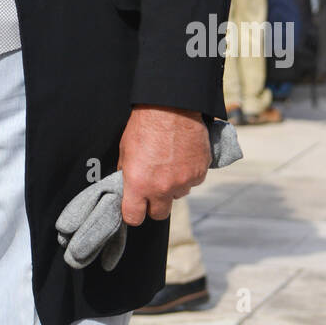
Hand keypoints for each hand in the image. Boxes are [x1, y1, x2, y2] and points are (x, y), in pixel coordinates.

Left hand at [117, 104, 210, 225]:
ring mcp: (183, 182)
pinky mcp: (199, 173)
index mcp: (138, 184)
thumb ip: (127, 173)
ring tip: (169, 163)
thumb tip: (127, 186)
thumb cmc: (145, 125)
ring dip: (173, 186)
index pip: (134, 217)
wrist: (172, 107)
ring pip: (178, 195)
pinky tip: (182, 157)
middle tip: (153, 187)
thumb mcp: (125, 150)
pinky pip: (192, 182)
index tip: (134, 206)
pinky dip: (187, 173)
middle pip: (159, 214)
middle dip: (155, 204)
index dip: (133, 213)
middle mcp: (162, 188)